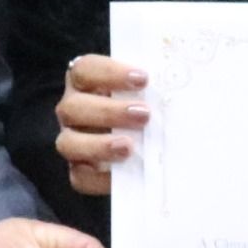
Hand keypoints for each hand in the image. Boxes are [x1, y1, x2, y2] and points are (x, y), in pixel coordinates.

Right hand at [57, 54, 144, 198]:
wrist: (148, 145)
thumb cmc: (148, 106)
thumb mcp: (149, 93)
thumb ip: (154, 89)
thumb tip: (179, 93)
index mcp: (86, 82)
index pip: (84, 70)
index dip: (109, 73)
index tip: (143, 79)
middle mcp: (73, 109)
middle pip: (73, 107)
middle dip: (109, 112)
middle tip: (144, 115)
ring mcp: (72, 140)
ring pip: (68, 143)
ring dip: (99, 145)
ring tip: (129, 147)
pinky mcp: (79, 169)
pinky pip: (79, 176)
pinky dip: (100, 178)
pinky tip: (125, 172)